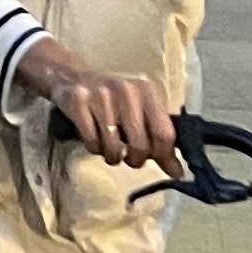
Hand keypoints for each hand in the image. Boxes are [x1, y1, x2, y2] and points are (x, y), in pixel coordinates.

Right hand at [19, 39, 177, 172]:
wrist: (72, 78)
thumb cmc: (113, 101)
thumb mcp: (139, 115)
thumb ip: (159, 142)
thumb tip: (179, 174)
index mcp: (146, 92)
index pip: (164, 133)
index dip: (161, 154)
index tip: (152, 158)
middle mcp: (126, 91)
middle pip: (140, 145)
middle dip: (134, 160)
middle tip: (129, 157)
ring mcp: (100, 95)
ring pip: (113, 147)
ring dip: (111, 156)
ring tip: (109, 148)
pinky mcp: (78, 102)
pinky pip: (91, 141)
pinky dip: (93, 148)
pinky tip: (93, 139)